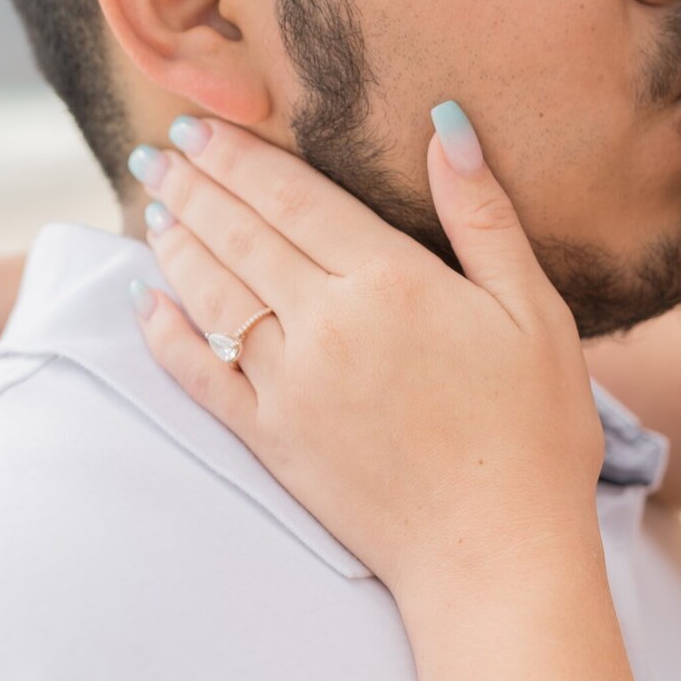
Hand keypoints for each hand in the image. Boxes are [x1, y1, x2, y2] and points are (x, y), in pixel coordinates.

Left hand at [132, 111, 604, 598]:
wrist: (495, 555)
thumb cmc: (533, 437)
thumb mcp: (535, 314)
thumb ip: (484, 217)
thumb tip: (447, 125)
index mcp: (392, 282)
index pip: (292, 196)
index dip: (241, 156)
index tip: (204, 126)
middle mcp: (327, 326)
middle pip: (240, 235)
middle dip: (194, 185)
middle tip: (161, 151)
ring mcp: (289, 386)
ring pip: (211, 294)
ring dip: (175, 244)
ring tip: (155, 205)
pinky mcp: (272, 441)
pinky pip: (201, 374)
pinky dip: (165, 333)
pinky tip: (145, 301)